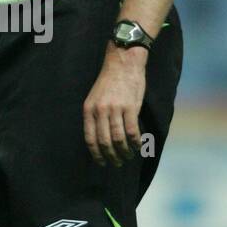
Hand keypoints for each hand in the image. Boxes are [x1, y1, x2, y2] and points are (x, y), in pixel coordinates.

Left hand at [82, 47, 147, 166]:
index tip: (101, 162)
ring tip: (128, 156)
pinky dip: (135, 142)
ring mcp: (116, 109)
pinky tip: (138, 146)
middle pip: (104, 142)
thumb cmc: (109, 82)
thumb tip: (99, 138)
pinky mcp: (131, 107)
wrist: (123, 63)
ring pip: (119, 139)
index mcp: (89, 110)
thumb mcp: (94, 98)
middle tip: (117, 163)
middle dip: (111, 156)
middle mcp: (100, 111)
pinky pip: (132, 131)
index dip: (96, 154)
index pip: (90, 139)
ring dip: (124, 152)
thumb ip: (95, 116)